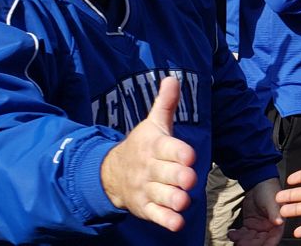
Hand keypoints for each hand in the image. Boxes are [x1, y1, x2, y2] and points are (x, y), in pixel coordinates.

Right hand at [99, 77, 197, 231]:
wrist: (110, 173)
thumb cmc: (142, 146)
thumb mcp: (153, 124)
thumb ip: (165, 104)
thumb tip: (172, 78)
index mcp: (155, 146)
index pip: (168, 148)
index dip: (178, 152)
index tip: (189, 155)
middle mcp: (150, 168)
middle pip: (166, 173)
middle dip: (178, 176)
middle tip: (189, 178)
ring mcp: (146, 189)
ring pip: (162, 196)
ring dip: (173, 199)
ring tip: (184, 201)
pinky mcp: (144, 207)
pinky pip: (155, 215)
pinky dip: (166, 220)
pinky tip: (177, 223)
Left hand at [227, 179, 282, 245]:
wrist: (258, 181)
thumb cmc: (269, 189)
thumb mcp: (272, 201)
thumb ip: (275, 213)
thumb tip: (279, 222)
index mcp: (278, 223)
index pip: (273, 239)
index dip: (267, 245)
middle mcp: (269, 227)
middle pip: (260, 241)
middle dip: (250, 244)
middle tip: (241, 243)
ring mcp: (258, 226)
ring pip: (251, 239)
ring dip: (242, 240)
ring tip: (234, 238)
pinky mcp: (250, 223)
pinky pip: (244, 233)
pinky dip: (237, 235)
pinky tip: (232, 233)